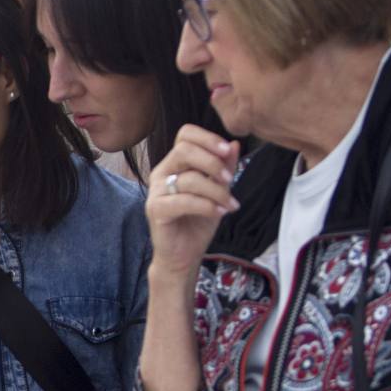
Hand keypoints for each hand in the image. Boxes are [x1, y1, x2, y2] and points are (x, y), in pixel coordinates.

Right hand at [145, 125, 240, 281]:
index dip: (208, 138)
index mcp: (174, 164)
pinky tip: (220, 213)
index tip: (228, 151)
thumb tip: (235, 144)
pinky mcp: (156, 210)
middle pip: (183, 150)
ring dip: (216, 192)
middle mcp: (161, 173)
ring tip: (230, 205)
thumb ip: (224, 168)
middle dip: (212, 162)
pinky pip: (184, 201)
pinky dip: (207, 206)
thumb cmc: (197, 223)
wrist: (183, 255)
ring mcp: (156, 191)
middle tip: (229, 180)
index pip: (185, 135)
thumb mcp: (218, 192)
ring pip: (189, 178)